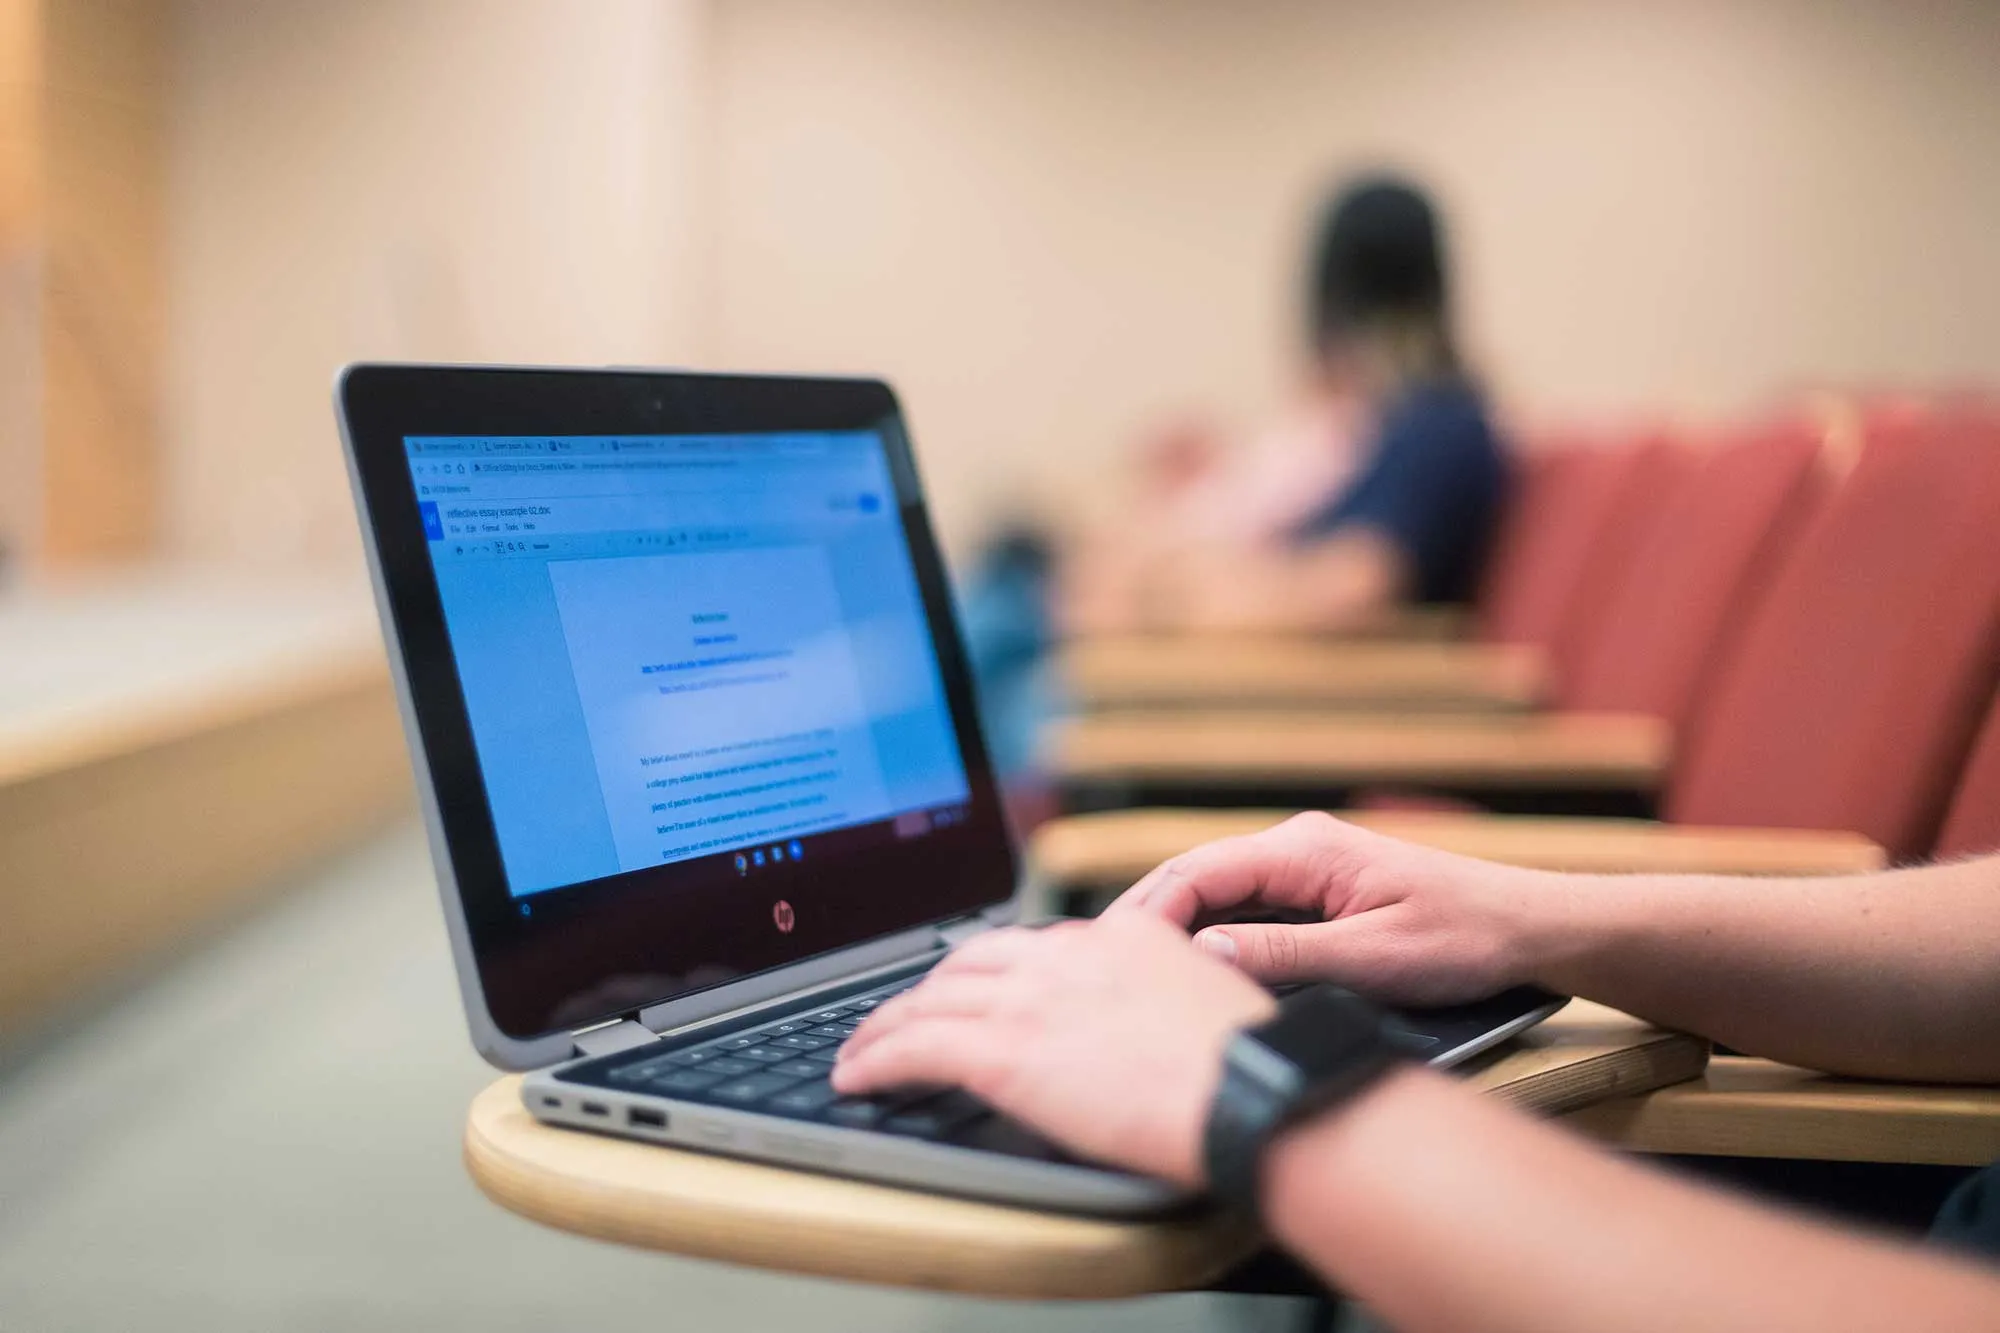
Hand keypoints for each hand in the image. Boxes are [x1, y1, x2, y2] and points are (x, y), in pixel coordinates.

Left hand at [831, 912, 1275, 1186]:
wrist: (1257, 1090)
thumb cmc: (1255, 1069)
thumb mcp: (1212, 1008)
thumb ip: (1168, 1001)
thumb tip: (1156, 1031)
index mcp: (1122, 937)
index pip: (1036, 943)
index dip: (996, 968)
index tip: (981, 984)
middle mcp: (1068, 955)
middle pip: (972, 959)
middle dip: (931, 986)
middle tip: (908, 1011)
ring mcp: (1032, 999)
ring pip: (931, 997)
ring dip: (887, 1023)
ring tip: (861, 1046)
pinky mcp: (1006, 1050)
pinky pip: (916, 1046)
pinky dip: (877, 1058)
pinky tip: (857, 1074)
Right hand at [1106, 811, 1548, 1004]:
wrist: (1530, 929)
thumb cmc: (1465, 937)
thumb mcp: (1372, 957)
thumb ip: (1285, 953)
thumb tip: (1205, 951)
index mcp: (1305, 849)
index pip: (1199, 870)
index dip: (1149, 911)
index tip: (1115, 953)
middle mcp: (1299, 846)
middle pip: (1197, 876)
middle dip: (1147, 916)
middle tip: (1099, 964)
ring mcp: (1308, 866)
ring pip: (1219, 891)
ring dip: (1177, 924)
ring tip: (1133, 970)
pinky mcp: (1320, 890)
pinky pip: (1248, 905)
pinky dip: (1212, 930)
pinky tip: (1193, 965)